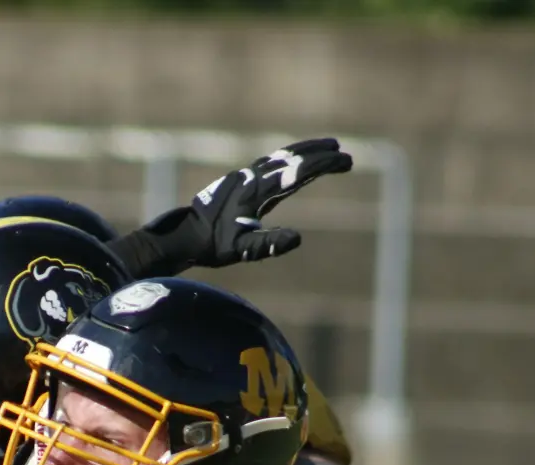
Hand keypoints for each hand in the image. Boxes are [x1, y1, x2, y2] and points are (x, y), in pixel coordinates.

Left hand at [138, 138, 353, 272]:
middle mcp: (252, 177)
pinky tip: (298, 158)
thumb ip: (269, 244)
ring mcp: (246, 175)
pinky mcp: (243, 178)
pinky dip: (290, 155)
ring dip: (307, 149)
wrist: (188, 234)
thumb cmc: (214, 245)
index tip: (345, 160)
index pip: (295, 172)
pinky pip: (272, 160)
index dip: (322, 165)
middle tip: (346, 156)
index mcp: (256, 190)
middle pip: (292, 158)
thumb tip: (298, 238)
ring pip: (281, 154)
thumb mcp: (242, 250)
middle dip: (321, 155)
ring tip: (330, 145)